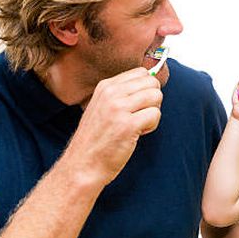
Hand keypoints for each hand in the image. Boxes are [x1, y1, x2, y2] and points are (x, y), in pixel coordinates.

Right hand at [64, 67, 162, 186]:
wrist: (82, 165)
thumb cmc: (95, 140)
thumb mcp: (102, 107)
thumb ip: (122, 94)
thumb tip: (150, 84)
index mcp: (105, 86)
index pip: (140, 72)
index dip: (145, 89)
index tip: (136, 105)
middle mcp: (111, 93)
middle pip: (151, 83)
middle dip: (152, 100)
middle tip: (139, 116)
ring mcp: (119, 108)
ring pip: (156, 97)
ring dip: (152, 113)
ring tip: (137, 125)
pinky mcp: (127, 125)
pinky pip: (155, 115)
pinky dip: (151, 126)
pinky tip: (137, 134)